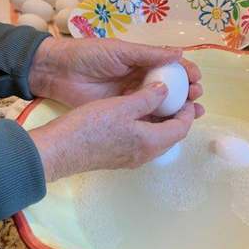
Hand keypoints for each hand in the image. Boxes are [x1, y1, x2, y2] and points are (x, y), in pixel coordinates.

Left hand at [28, 38, 202, 107]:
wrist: (59, 72)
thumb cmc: (89, 55)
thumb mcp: (120, 51)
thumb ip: (148, 54)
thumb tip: (179, 53)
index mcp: (142, 62)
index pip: (171, 68)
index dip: (186, 73)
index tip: (196, 78)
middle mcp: (141, 80)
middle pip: (171, 88)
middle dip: (187, 92)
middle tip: (196, 97)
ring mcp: (132, 98)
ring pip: (162, 105)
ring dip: (179, 108)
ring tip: (193, 111)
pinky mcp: (122, 113)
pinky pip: (145, 117)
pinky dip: (160, 120)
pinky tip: (172, 124)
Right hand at [28, 82, 196, 182]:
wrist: (61, 150)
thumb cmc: (91, 127)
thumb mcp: (122, 106)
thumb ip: (147, 97)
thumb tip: (165, 90)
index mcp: (151, 142)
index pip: (181, 129)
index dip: (188, 112)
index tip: (187, 97)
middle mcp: (145, 154)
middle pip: (171, 136)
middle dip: (178, 117)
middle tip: (177, 98)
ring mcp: (131, 158)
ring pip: (157, 140)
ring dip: (162, 122)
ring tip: (159, 102)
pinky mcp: (118, 157)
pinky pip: (142, 142)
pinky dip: (148, 127)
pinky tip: (138, 113)